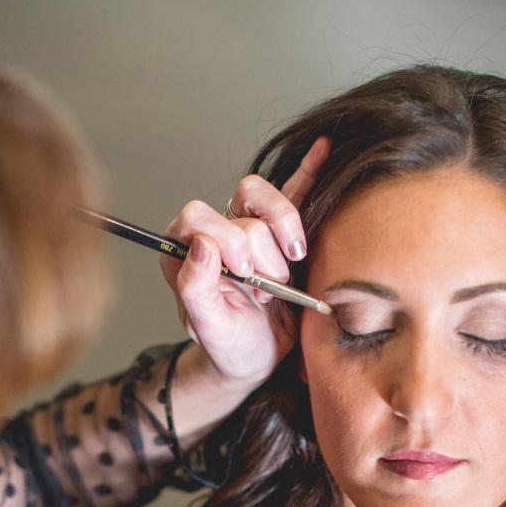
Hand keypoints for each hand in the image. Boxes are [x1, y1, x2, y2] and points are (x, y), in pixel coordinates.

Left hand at [161, 136, 330, 393]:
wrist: (259, 355)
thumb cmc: (230, 346)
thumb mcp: (211, 329)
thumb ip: (195, 290)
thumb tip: (202, 245)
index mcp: (183, 252)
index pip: (196, 219)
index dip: (226, 241)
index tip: (245, 274)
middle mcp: (212, 233)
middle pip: (239, 211)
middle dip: (260, 252)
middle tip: (266, 290)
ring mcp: (245, 227)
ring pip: (262, 196)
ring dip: (284, 232)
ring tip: (289, 267)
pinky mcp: (278, 230)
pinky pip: (292, 191)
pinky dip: (307, 172)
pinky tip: (322, 150)